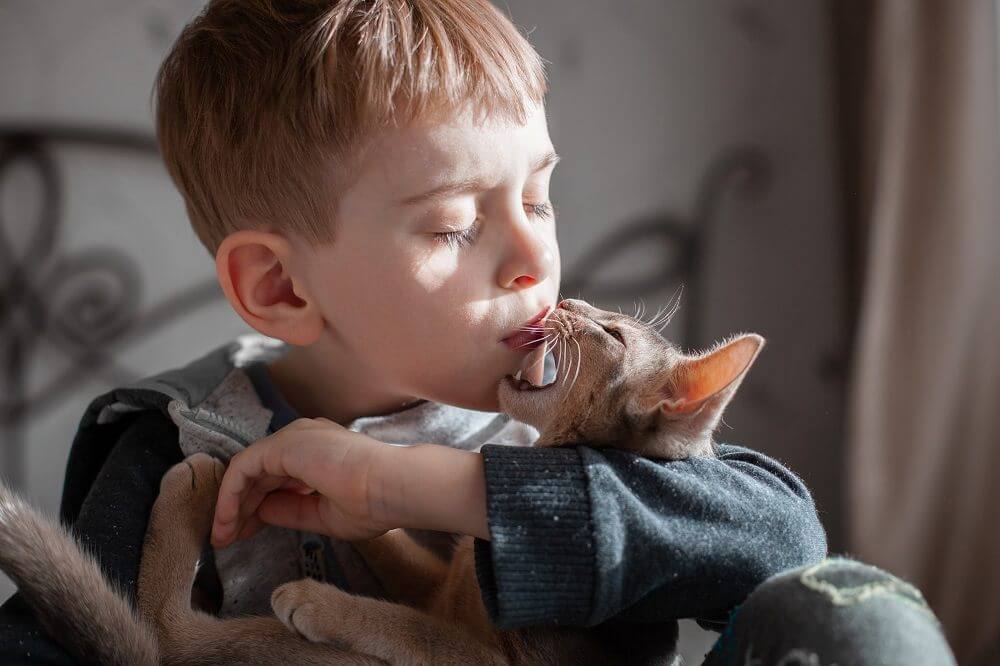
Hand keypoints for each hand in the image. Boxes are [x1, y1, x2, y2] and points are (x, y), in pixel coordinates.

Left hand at [210, 417, 395, 546]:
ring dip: (231, 503)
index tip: (245, 533)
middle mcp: (304, 438)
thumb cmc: (375, 502)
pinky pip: (244, 468)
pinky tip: (227, 520)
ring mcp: (294, 437)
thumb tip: (260, 512)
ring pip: (248, 469)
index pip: (276, 476)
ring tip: (223, 535)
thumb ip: (291, 511)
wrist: (393, 488)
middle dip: (240, 507)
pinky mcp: (284, 444)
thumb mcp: (324, 514)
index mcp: (319, 452)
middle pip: (259, 472)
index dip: (256, 506)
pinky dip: (231, 494)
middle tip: (227, 538)